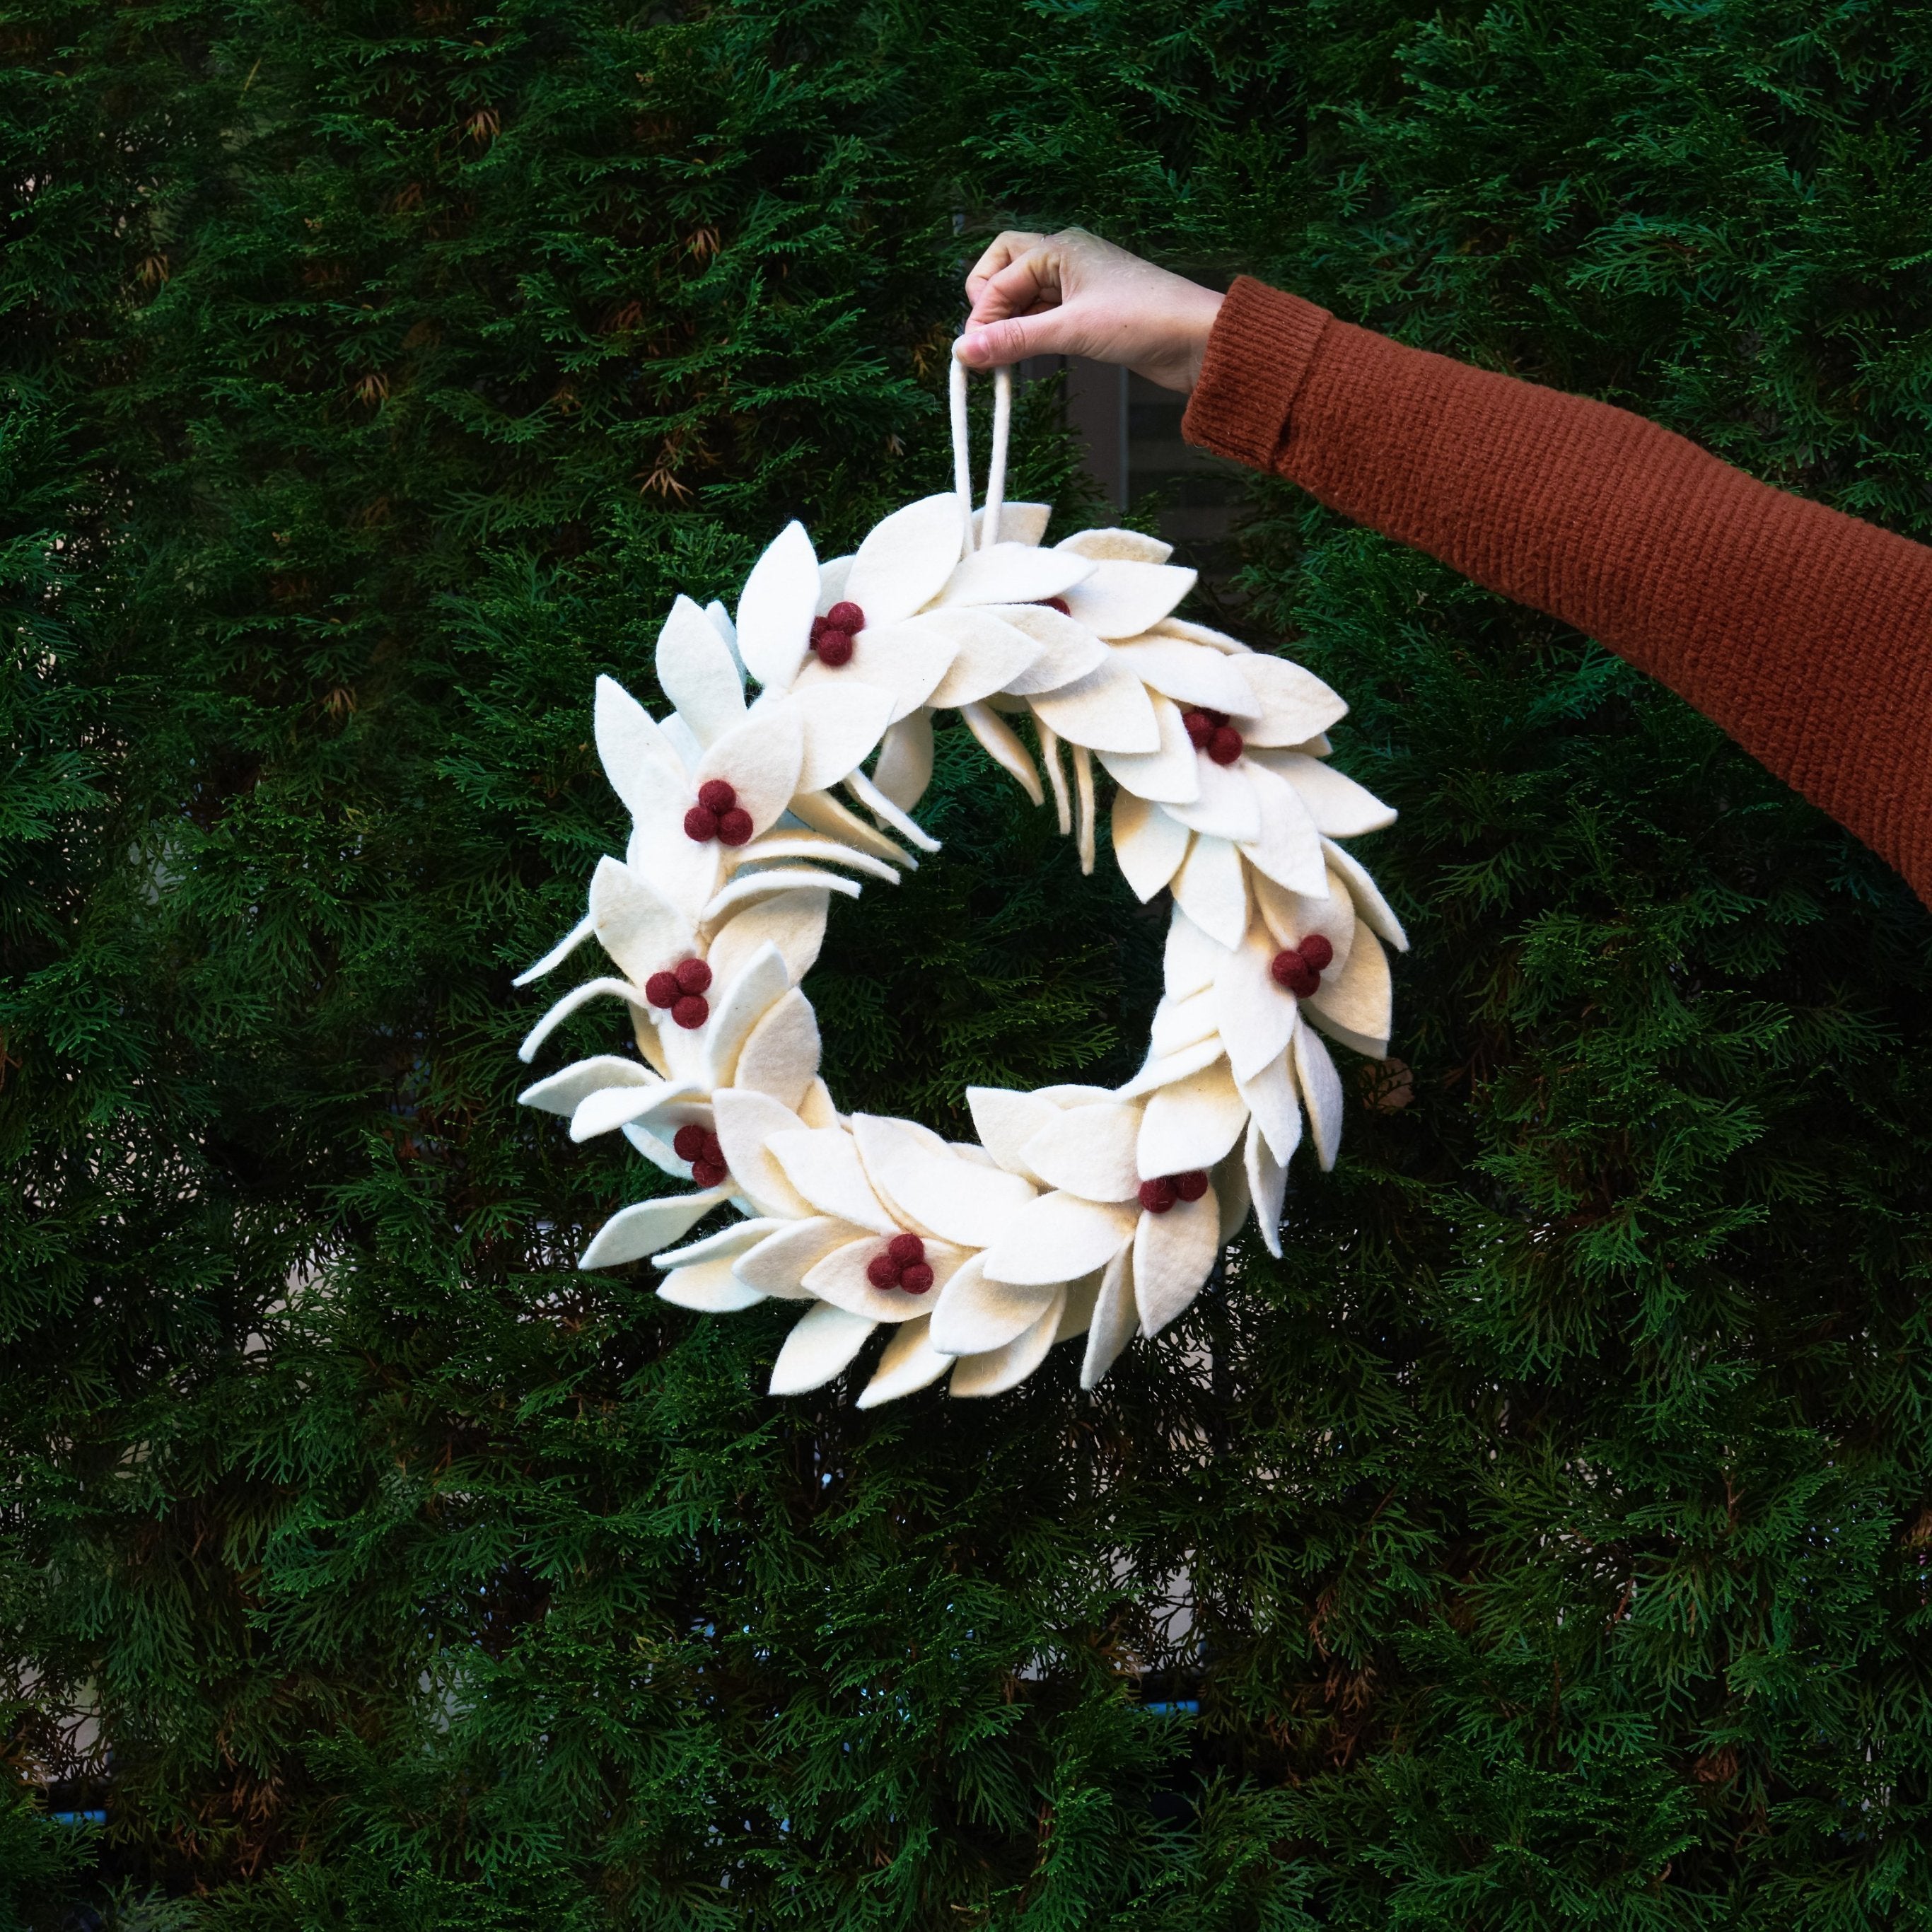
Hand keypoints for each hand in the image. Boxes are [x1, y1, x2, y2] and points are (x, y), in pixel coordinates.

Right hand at [956, 229, 1224, 392]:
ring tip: (1002, 358)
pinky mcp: (1089, 310)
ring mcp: (1078, 283)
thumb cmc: (1144, 320)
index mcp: (1060, 247)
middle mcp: (1065, 257)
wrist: (1199, 340)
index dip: (981, 313)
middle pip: (1005, 267)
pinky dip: (1030, 332)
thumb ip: (1015, 340)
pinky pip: (1044, 314)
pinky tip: (1026, 355)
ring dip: (1009, 322)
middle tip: (985, 342)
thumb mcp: (1072, 330)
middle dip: (988, 302)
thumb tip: (964, 350)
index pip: (999, 274)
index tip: (973, 352)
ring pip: (1024, 294)